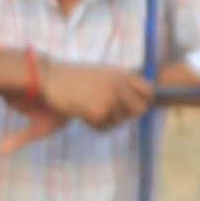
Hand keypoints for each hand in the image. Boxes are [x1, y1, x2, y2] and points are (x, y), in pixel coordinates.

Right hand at [27, 55, 151, 130]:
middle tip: (107, 109)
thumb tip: (144, 105)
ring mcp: (111, 97)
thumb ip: (122, 86)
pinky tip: (81, 110)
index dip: (145, 101)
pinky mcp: (100, 111)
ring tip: (88, 104)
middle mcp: (120, 84)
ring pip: (120, 121)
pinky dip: (93, 124)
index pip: (149, 91)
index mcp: (122, 73)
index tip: (137, 105)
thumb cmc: (75, 79)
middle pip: (139, 110)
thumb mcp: (103, 75)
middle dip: (126, 114)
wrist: (50, 78)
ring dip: (106, 119)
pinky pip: (103, 127)